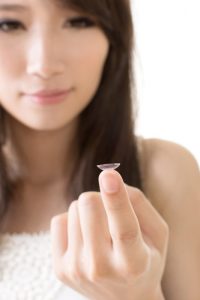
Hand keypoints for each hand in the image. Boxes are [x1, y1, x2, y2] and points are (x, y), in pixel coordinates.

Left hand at [50, 169, 168, 299]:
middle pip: (89, 206)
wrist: (124, 298)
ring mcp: (77, 270)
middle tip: (109, 213)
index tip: (109, 174)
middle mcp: (102, 269)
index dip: (116, 200)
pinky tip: (85, 236)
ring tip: (100, 229)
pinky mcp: (60, 268)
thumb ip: (139, 203)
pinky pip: (59, 220)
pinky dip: (74, 221)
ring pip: (74, 209)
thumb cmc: (145, 259)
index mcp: (134, 263)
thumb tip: (110, 181)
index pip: (124, 229)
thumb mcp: (157, 234)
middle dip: (100, 198)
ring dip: (88, 210)